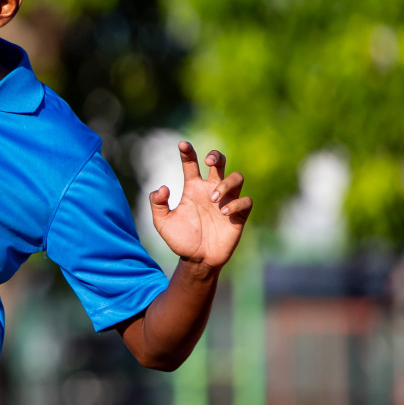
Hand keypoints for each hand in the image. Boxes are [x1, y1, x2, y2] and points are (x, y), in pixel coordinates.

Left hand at [149, 141, 251, 269]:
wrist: (197, 260)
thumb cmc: (180, 239)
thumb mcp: (162, 223)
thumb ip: (157, 204)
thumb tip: (162, 188)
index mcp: (193, 189)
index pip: (191, 164)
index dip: (188, 152)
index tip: (182, 144)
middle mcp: (211, 191)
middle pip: (220, 163)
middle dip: (216, 156)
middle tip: (209, 161)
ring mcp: (226, 201)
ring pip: (237, 177)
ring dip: (226, 183)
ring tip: (214, 199)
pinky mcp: (238, 215)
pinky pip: (246, 201)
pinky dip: (236, 203)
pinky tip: (223, 213)